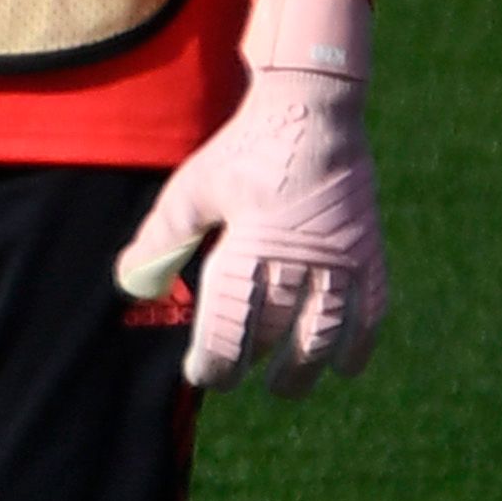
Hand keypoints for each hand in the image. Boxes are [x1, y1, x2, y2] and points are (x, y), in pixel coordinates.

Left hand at [114, 0, 388, 393]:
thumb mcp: (192, 190)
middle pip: (277, 334)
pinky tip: (345, 366)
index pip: (231, 325)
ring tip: (286, 387)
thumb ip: (162, 241)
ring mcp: (342, 260)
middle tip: (234, 380)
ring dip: (306, 366)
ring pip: (326, 333)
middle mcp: (300, 261)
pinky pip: (372, 311)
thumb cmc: (244, 152)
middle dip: (254, 364)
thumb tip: (129, 286)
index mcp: (251, 248)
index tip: (203, 376)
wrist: (313, 113)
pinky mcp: (369, 253)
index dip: (217, 359)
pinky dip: (359, 343)